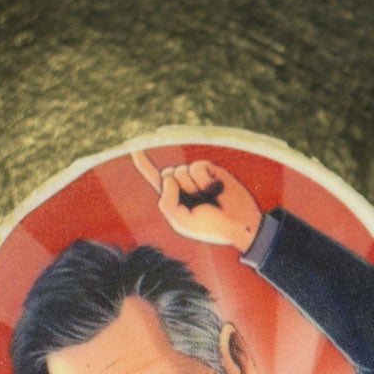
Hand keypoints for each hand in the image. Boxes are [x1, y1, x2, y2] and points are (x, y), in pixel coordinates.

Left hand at [131, 151, 261, 251]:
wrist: (239, 223)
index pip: (155, 178)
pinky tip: (216, 189)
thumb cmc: (211, 227)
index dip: (144, 163)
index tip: (134, 146)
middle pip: (166, 174)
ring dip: (193, 187)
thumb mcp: (181, 221)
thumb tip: (170, 176)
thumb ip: (166, 202)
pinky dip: (204, 180)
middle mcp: (183, 186)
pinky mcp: (210, 170)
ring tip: (209, 198)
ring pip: (180, 171)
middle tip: (197, 204)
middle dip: (177, 188)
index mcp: (174, 199)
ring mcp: (196, 178)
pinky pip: (196, 167)